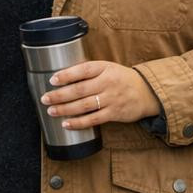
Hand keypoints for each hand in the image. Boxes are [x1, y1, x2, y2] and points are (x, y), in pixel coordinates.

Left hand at [41, 60, 161, 130]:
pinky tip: (67, 124)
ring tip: (51, 110)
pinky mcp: (115, 113)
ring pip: (84, 105)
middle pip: (80, 89)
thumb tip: (61, 75)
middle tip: (45, 98)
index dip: (66, 75)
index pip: (83, 70)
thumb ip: (87, 71)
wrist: (147, 91)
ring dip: (65, 109)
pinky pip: (94, 119)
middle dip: (60, 95)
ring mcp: (111, 99)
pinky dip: (79, 122)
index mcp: (104, 68)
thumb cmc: (120, 78)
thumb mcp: (106, 68)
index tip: (52, 80)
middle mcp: (107, 83)